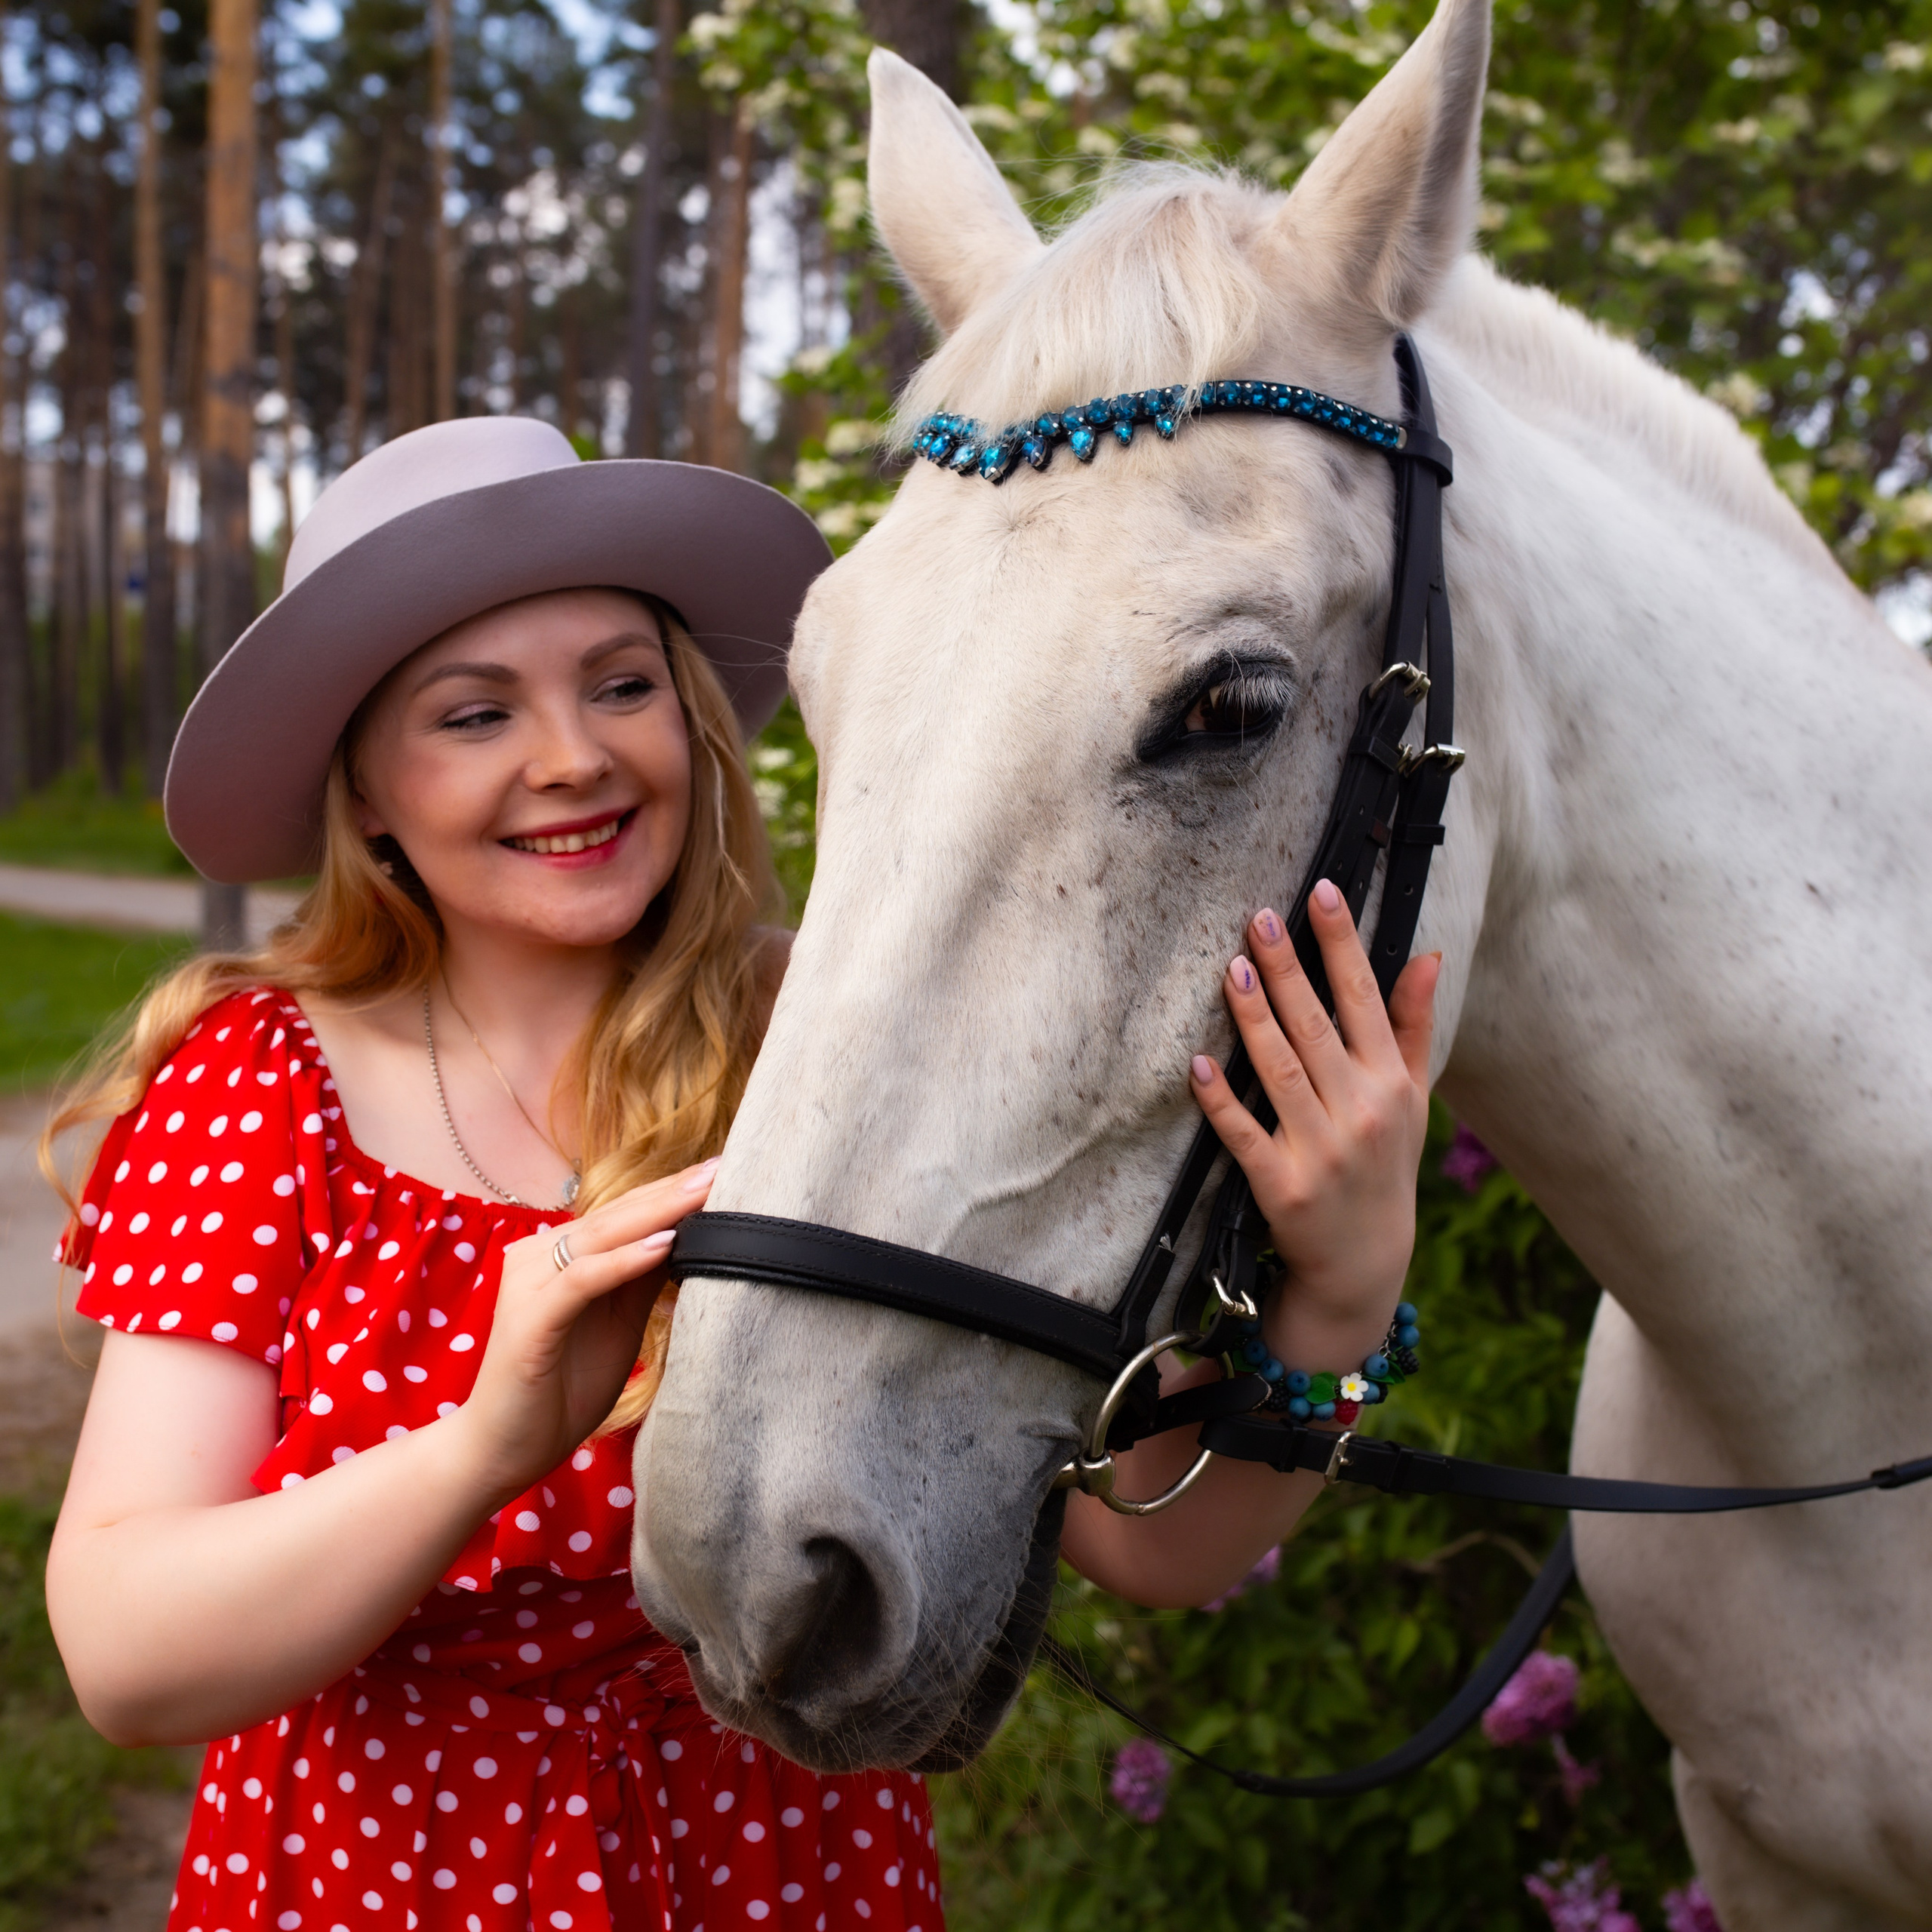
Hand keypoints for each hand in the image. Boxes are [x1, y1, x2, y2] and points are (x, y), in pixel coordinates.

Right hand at [453, 1160, 715, 1501]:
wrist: (503, 1450)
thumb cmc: (561, 1389)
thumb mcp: (619, 1325)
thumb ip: (643, 1279)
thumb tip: (690, 1237)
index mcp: (561, 1255)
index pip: (626, 1212)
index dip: (674, 1190)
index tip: (727, 1169)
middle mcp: (539, 1256)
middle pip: (618, 1214)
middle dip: (675, 1189)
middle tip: (726, 1164)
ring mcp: (529, 1283)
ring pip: (602, 1236)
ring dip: (658, 1212)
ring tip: (706, 1189)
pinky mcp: (528, 1317)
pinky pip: (582, 1279)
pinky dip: (624, 1261)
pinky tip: (664, 1245)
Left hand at [1189, 881, 1437, 1374]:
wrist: (1365, 1264)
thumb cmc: (1385, 1167)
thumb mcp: (1413, 1098)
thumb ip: (1413, 1025)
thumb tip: (1427, 954)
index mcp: (1390, 1084)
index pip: (1364, 999)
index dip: (1342, 945)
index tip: (1321, 893)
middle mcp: (1360, 1112)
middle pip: (1317, 1026)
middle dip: (1288, 968)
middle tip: (1258, 917)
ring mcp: (1320, 1150)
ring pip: (1280, 1071)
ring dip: (1255, 1019)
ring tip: (1232, 968)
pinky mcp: (1280, 1187)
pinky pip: (1245, 1135)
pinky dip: (1222, 1100)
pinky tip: (1198, 1063)